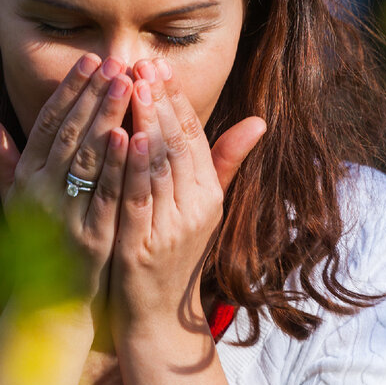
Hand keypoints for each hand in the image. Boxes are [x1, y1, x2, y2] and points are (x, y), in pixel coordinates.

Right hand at [0, 54, 132, 310]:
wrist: (49, 301)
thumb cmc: (35, 239)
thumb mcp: (12, 194)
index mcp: (24, 179)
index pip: (45, 124)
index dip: (67, 90)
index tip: (88, 60)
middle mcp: (39, 194)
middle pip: (67, 135)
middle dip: (92, 95)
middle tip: (114, 62)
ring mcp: (64, 217)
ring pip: (86, 160)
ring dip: (107, 119)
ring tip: (127, 86)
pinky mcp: (90, 240)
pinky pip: (104, 196)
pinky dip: (115, 166)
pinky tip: (130, 137)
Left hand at [110, 58, 265, 334]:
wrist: (156, 320)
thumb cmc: (173, 256)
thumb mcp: (202, 207)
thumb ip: (224, 162)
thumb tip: (259, 120)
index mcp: (208, 195)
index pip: (194, 138)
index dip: (176, 100)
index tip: (158, 65)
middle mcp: (196, 209)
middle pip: (178, 145)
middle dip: (160, 101)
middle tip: (142, 64)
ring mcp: (171, 229)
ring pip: (160, 166)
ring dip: (147, 123)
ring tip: (132, 87)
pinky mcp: (143, 247)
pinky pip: (139, 200)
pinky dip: (134, 167)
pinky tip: (125, 138)